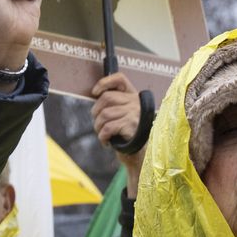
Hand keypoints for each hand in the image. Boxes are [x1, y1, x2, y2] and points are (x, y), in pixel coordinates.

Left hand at [92, 73, 145, 196]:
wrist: (142, 157)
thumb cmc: (129, 136)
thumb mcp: (123, 116)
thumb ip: (114, 105)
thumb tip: (95, 96)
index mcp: (134, 97)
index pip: (120, 79)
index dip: (104, 82)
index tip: (94, 92)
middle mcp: (136, 102)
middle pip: (106, 98)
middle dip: (95, 112)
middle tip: (98, 123)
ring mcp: (136, 114)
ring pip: (105, 114)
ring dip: (98, 127)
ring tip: (102, 134)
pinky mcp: (132, 126)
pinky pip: (108, 128)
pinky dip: (102, 136)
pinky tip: (106, 142)